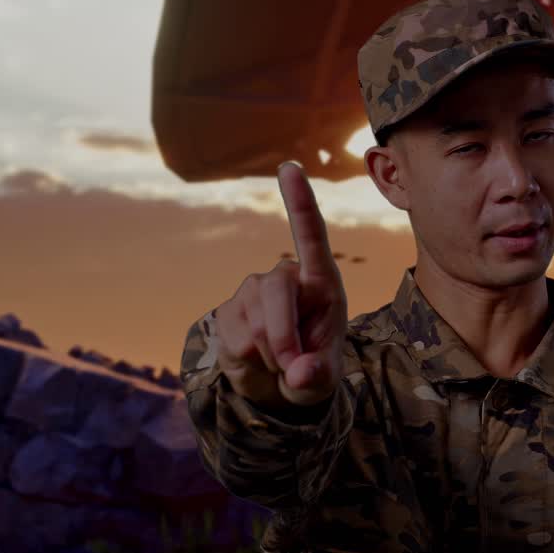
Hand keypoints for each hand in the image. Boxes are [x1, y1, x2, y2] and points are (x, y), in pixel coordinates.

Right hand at [213, 161, 348, 408]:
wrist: (279, 385)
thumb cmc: (314, 369)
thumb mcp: (325, 380)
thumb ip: (318, 377)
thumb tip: (300, 373)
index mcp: (321, 280)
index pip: (311, 235)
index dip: (300, 201)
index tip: (290, 167)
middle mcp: (285, 278)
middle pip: (276, 293)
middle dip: (284, 338)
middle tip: (294, 368)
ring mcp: (252, 292)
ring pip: (255, 324)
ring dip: (270, 355)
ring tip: (280, 361)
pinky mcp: (228, 311)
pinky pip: (235, 340)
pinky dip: (249, 361)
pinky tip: (258, 359)